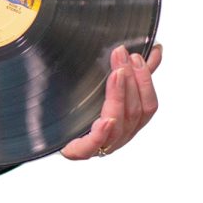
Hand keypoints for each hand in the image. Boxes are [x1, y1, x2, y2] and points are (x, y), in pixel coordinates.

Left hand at [61, 44, 161, 159]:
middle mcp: (118, 136)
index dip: (145, 81)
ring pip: (118, 123)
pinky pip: (94, 144)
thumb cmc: (80, 108)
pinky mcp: (80, 151)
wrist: (48, 130)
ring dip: (119, 95)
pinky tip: (107, 120)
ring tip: (116, 73)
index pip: (147, 106)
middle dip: (130, 81)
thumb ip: (130, 73)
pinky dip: (102, 131)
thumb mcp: (106, 85)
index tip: (138, 56)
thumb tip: (154, 51)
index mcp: (129, 123)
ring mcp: (101, 145)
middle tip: (122, 55)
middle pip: (133, 112)